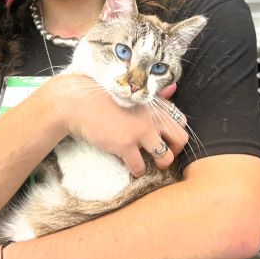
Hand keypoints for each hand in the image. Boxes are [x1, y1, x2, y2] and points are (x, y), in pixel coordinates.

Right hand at [51, 75, 187, 176]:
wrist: (78, 103)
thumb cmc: (102, 96)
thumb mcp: (131, 93)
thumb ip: (154, 95)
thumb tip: (174, 88)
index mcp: (154, 104)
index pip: (181, 121)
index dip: (174, 133)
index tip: (165, 138)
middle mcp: (152, 118)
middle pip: (180, 140)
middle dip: (174, 150)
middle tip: (161, 154)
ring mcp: (140, 132)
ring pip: (166, 158)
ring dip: (160, 164)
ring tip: (149, 163)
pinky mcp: (125, 145)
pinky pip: (140, 167)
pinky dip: (137, 170)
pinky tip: (131, 166)